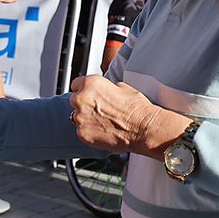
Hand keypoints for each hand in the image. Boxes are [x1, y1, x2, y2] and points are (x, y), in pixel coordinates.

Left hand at [69, 75, 186, 156]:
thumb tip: (101, 90)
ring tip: (104, 121)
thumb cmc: (137, 108)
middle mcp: (81, 99)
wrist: (143, 128)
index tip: (89, 95)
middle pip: (75, 100)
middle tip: (100, 110)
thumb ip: (105, 87)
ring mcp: (80, 117)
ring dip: (86, 118)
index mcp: (90, 83)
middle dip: (85, 104)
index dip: (84, 90)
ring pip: (77, 116)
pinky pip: (81, 131)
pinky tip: (104, 130)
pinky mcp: (82, 133)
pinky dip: (89, 131)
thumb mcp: (122, 86)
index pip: (76, 84)